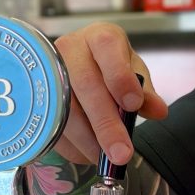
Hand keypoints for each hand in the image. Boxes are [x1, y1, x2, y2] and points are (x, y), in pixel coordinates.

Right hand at [53, 24, 168, 164]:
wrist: (78, 66)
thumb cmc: (110, 69)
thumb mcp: (133, 74)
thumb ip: (145, 92)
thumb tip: (158, 111)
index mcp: (99, 37)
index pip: (107, 47)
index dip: (120, 76)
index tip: (133, 105)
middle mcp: (70, 48)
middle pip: (85, 84)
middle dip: (105, 122)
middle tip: (121, 152)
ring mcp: (47, 70)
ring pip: (64, 107)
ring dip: (87, 138)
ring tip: (105, 158)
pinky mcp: (36, 94)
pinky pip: (49, 122)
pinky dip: (69, 144)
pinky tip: (86, 154)